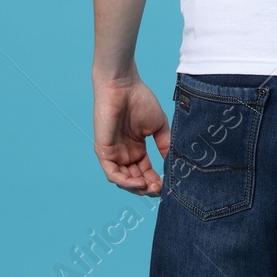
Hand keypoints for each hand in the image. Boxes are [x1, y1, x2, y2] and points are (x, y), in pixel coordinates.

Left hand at [93, 72, 170, 195]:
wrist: (123, 86)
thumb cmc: (140, 100)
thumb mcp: (158, 126)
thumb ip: (165, 144)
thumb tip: (174, 162)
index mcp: (136, 148)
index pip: (145, 172)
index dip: (155, 180)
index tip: (168, 185)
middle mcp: (124, 153)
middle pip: (135, 179)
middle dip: (148, 187)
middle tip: (161, 189)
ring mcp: (113, 153)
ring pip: (123, 180)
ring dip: (137, 188)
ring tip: (152, 188)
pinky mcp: (103, 152)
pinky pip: (112, 174)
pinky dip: (125, 182)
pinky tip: (139, 183)